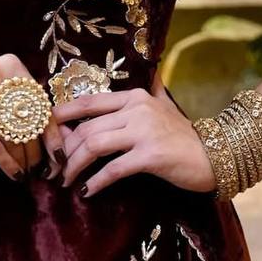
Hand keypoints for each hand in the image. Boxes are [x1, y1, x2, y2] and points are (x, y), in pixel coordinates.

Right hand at [0, 53, 65, 182]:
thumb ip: (22, 98)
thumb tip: (52, 133)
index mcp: (10, 65)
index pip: (40, 103)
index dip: (52, 132)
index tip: (59, 153)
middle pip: (27, 121)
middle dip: (37, 149)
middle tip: (42, 166)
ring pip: (13, 135)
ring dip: (23, 159)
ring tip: (29, 171)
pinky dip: (7, 163)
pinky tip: (14, 174)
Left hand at [51, 73, 215, 197]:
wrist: (216, 156)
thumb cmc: (185, 136)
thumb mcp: (166, 105)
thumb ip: (153, 89)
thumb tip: (150, 69)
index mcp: (136, 97)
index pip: (90, 102)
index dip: (64, 114)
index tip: (46, 129)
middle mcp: (137, 110)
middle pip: (87, 127)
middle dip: (65, 150)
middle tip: (54, 167)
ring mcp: (144, 132)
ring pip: (94, 145)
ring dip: (75, 166)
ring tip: (65, 180)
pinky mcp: (151, 156)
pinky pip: (113, 169)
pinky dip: (97, 181)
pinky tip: (88, 191)